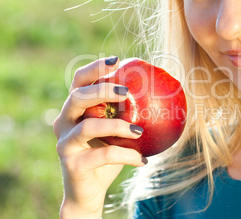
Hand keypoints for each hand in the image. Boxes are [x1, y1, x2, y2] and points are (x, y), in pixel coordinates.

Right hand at [54, 57, 146, 217]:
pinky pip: (103, 155)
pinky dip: (126, 155)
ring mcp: (65, 144)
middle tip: (127, 92)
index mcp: (74, 110)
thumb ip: (127, 114)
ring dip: (118, 126)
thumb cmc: (106, 156)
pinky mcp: (72, 164)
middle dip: (102, 91)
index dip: (95, 68)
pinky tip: (143, 161)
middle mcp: (64, 122)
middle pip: (77, 97)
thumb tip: (163, 95)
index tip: (117, 60)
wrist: (89, 191)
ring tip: (140, 130)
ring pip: (88, 126)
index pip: (78, 81)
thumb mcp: (117, 132)